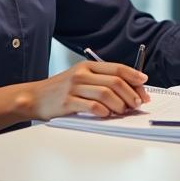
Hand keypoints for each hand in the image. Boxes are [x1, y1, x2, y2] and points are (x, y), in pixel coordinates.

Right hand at [24, 61, 150, 120]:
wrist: (35, 97)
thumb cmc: (61, 90)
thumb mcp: (81, 78)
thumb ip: (101, 80)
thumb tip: (130, 89)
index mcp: (87, 66)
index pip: (117, 68)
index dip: (134, 76)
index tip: (144, 84)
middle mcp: (82, 74)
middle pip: (115, 81)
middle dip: (131, 93)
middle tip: (137, 103)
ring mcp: (74, 87)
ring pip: (107, 94)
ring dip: (120, 104)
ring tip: (124, 111)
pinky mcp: (68, 102)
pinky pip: (93, 106)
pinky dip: (104, 111)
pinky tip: (107, 114)